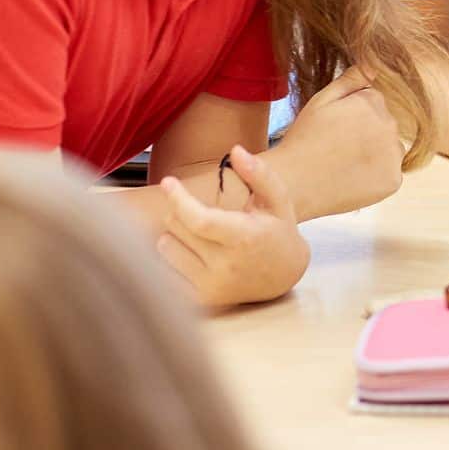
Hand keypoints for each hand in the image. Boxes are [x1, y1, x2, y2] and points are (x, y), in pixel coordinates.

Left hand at [156, 146, 310, 307]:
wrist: (284, 277)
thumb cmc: (278, 231)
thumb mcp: (277, 200)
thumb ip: (259, 174)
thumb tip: (236, 150)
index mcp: (245, 238)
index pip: (198, 219)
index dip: (179, 199)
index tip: (168, 181)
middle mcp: (225, 266)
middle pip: (177, 227)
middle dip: (180, 210)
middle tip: (197, 209)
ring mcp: (210, 286)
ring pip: (165, 247)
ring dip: (173, 233)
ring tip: (197, 233)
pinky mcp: (199, 300)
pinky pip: (164, 269)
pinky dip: (172, 255)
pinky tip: (191, 252)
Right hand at [280, 66, 403, 210]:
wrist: (291, 185)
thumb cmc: (302, 140)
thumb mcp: (321, 101)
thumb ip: (350, 80)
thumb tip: (374, 64)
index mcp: (372, 102)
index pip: (373, 101)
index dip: (351, 114)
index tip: (333, 128)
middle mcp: (390, 126)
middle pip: (384, 123)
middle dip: (366, 131)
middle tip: (337, 147)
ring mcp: (393, 155)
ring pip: (390, 147)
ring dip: (375, 152)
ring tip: (344, 163)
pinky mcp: (392, 180)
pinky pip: (390, 172)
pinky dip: (376, 175)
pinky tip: (352, 177)